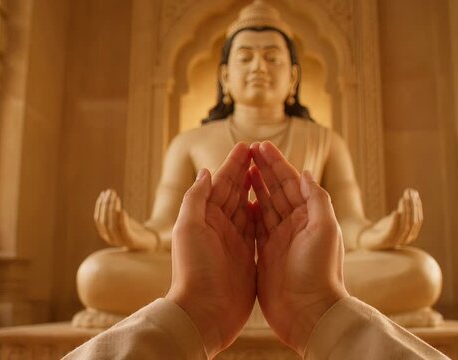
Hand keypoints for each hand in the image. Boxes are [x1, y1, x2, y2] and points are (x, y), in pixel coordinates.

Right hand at [93, 189, 157, 249]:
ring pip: (112, 225)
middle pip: (104, 221)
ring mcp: (120, 241)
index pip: (98, 219)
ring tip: (116, 197)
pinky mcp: (131, 241)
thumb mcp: (121, 218)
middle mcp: (110, 239)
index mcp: (105, 234)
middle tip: (110, 192)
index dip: (99, 206)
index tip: (103, 194)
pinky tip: (123, 210)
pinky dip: (122, 221)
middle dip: (106, 205)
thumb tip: (106, 194)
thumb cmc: (133, 228)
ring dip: (113, 209)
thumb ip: (113, 211)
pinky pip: (124, 231)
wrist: (148, 240)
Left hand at [166, 143, 255, 357]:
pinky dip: (261, 214)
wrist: (205, 311)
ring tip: (266, 172)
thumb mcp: (188, 228)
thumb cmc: (194, 269)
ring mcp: (234, 242)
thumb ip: (197, 198)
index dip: (233, 164)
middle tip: (260, 152)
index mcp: (205, 217)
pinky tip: (268, 204)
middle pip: (235, 192)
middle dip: (245, 171)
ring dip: (254, 189)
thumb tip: (207, 171)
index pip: (221, 184)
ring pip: (246, 208)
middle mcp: (219, 227)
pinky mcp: (247, 257)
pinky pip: (255, 229)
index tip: (246, 146)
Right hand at [249, 141, 347, 355]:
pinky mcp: (266, 255)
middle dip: (264, 169)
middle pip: (277, 190)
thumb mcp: (325, 229)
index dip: (276, 163)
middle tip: (248, 150)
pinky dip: (250, 212)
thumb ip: (316, 199)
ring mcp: (280, 240)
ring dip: (256, 186)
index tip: (260, 146)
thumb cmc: (319, 271)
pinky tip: (242, 201)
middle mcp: (295, 226)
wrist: (309, 312)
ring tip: (244, 168)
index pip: (291, 182)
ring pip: (265, 206)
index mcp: (309, 216)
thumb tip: (305, 172)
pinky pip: (257, 228)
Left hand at [386, 188, 422, 246]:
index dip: (417, 206)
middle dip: (412, 207)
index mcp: (411, 234)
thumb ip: (404, 208)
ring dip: (405, 211)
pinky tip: (395, 212)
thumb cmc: (384, 227)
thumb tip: (413, 191)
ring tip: (403, 198)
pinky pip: (392, 231)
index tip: (415, 193)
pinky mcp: (384, 241)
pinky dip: (395, 222)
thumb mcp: (396, 217)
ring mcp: (395, 241)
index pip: (418, 220)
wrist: (367, 239)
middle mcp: (405, 239)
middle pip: (413, 222)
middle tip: (409, 194)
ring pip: (405, 226)